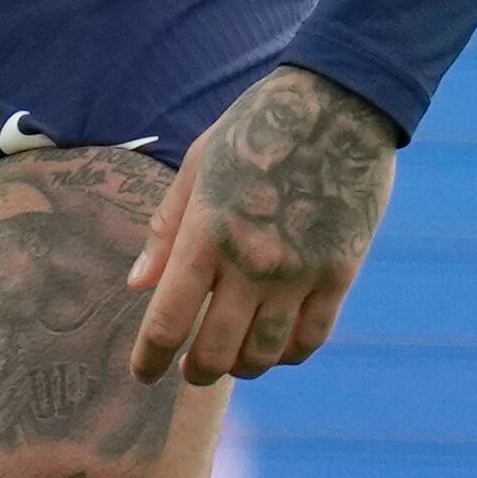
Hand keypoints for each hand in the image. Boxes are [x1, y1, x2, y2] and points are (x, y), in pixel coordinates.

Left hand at [126, 65, 396, 384]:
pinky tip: (277, 348)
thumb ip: (166, 228)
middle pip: (216, 352)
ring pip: (265, 354)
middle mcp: (251, 263)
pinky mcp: (339, 274)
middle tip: (189, 371)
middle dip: (195, 372)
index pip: (168, 319)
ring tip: (231, 362)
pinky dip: (290, 355)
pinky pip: (312, 338)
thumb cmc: (255, 128)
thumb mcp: (198, 164)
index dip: (149, 357)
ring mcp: (299, 273)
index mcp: (207, 233)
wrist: (337, 103)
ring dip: (242, 368)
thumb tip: (137, 283)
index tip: (141, 374)